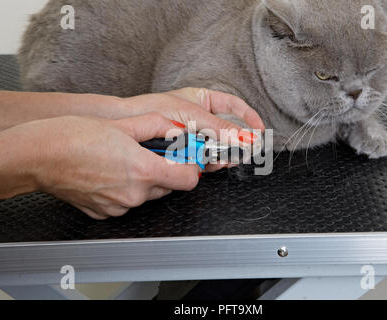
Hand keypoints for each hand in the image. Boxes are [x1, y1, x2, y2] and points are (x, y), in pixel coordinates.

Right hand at [16, 114, 200, 219]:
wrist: (38, 156)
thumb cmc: (73, 138)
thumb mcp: (123, 123)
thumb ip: (157, 125)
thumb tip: (175, 127)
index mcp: (144, 171)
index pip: (189, 179)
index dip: (190, 166)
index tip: (186, 156)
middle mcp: (135, 194)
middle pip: (169, 185)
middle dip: (166, 169)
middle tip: (151, 151)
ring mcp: (119, 207)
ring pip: (147, 194)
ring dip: (145, 179)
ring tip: (124, 159)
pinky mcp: (105, 213)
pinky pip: (127, 202)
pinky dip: (125, 189)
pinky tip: (110, 172)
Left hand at [125, 88, 265, 170]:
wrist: (127, 125)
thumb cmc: (152, 109)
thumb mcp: (191, 114)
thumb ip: (219, 127)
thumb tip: (244, 137)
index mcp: (204, 100)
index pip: (234, 106)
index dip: (249, 117)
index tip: (260, 129)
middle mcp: (202, 118)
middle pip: (229, 129)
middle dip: (240, 140)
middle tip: (249, 150)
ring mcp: (196, 135)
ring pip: (220, 145)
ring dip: (228, 152)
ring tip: (232, 157)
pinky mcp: (188, 151)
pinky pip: (207, 156)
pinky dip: (214, 160)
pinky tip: (217, 162)